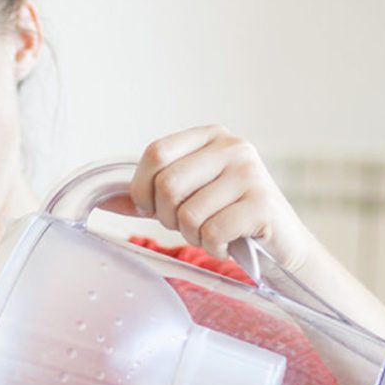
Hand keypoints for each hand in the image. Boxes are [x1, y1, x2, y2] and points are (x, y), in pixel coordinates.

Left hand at [128, 125, 315, 270]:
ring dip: (194, 236)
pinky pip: (213, 232)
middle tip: (188, 226)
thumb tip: (102, 198)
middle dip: (168, 218)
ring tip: (213, 233)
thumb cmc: (229, 218)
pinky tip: (229, 243)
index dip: (143, 188)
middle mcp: (232, 146)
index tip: (154, 208)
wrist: (282, 244)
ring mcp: (250, 172)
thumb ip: (147, 195)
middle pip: (168, 185)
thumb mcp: (188, 198)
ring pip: (188, 214)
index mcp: (210, 136)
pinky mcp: (262, 202)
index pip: (155, 153)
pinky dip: (214, 248)